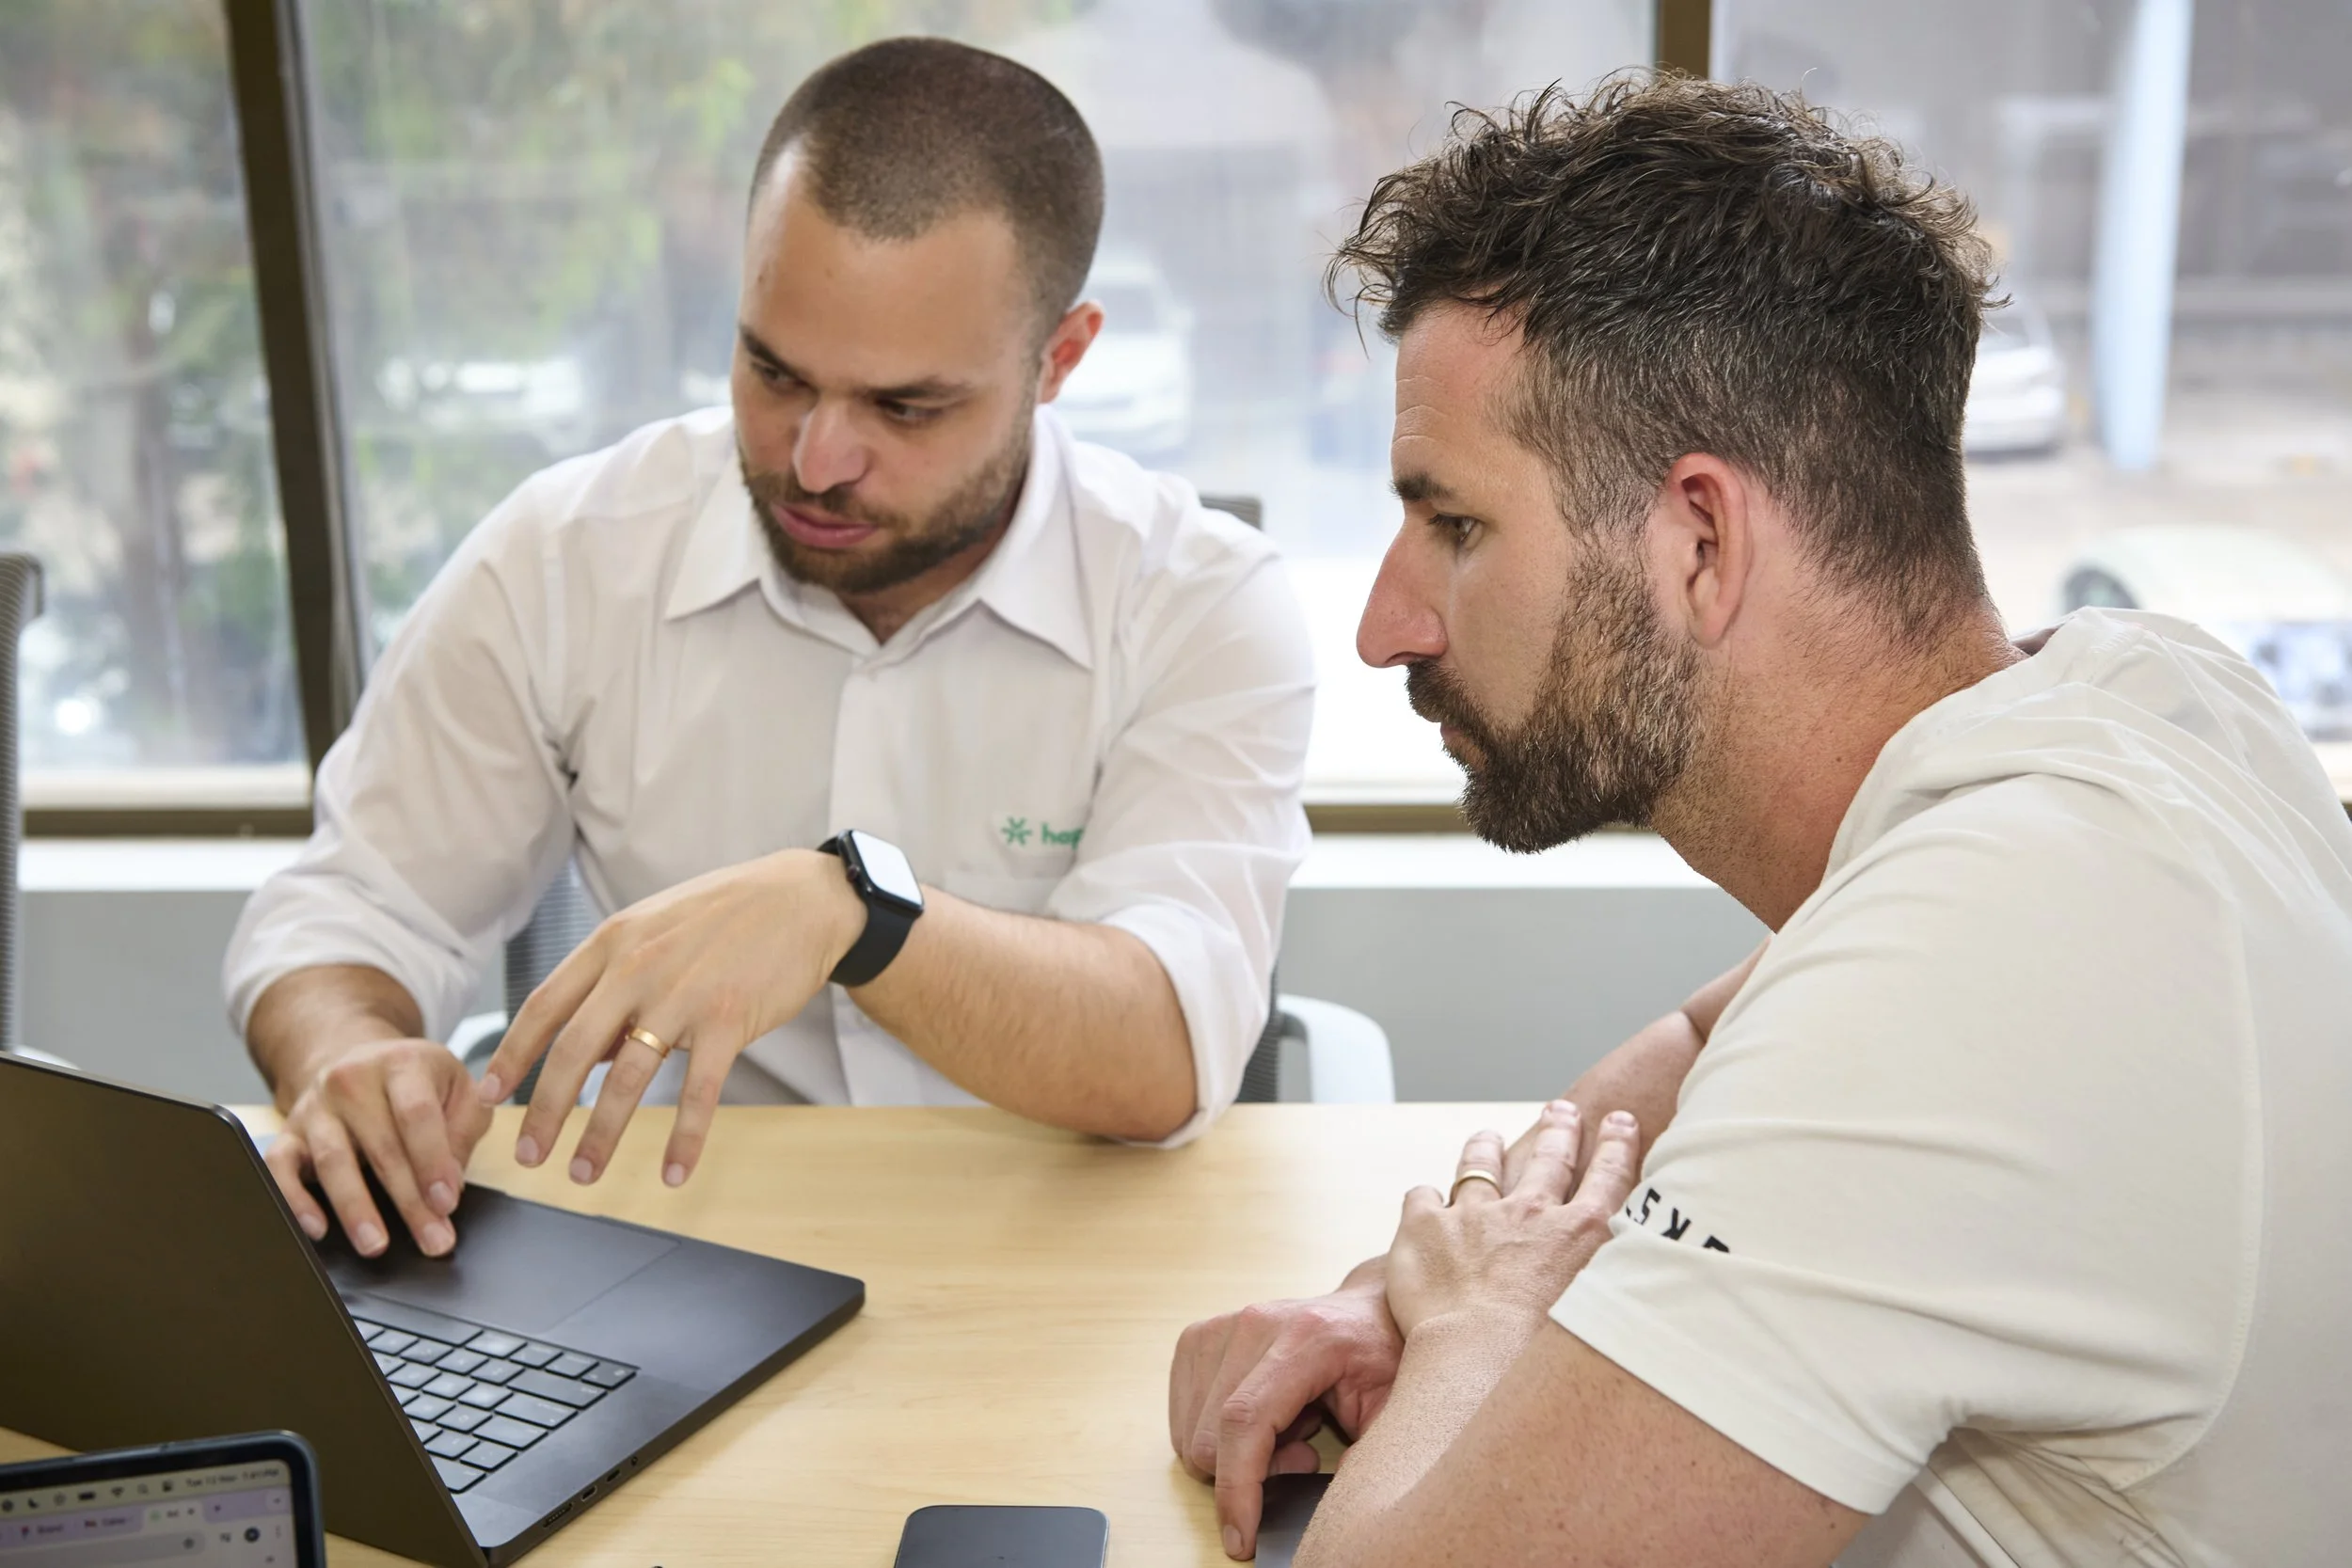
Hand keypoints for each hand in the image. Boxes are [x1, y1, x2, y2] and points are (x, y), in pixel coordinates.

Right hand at [264, 1036, 491, 1257]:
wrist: (354, 1057)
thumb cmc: (415, 1082)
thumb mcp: (457, 1088)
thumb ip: (464, 1129)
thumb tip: (450, 1183)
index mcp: (401, 1063)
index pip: (417, 1114)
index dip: (433, 1161)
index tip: (447, 1202)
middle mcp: (352, 1080)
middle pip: (381, 1147)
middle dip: (409, 1202)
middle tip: (432, 1240)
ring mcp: (316, 1107)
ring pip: (333, 1161)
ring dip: (356, 1209)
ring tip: (376, 1244)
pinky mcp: (288, 1131)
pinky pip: (280, 1168)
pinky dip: (295, 1200)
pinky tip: (317, 1228)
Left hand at [476, 849, 865, 1188]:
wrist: (803, 898)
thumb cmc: (726, 915)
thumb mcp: (653, 929)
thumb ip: (614, 983)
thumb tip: (589, 1052)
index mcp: (611, 943)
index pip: (544, 1006)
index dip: (512, 1056)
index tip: (488, 1095)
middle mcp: (637, 967)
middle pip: (574, 1051)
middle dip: (543, 1110)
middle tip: (526, 1155)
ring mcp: (683, 994)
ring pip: (628, 1078)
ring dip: (600, 1134)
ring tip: (582, 1174)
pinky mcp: (728, 1020)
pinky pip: (699, 1092)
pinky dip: (684, 1139)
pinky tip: (672, 1173)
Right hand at [1171, 1256, 1402, 1559]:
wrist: (1365, 1310)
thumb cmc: (1382, 1359)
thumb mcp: (1394, 1409)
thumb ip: (1369, 1454)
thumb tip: (1334, 1507)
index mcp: (1306, 1338)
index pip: (1245, 1420)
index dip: (1237, 1488)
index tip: (1242, 1540)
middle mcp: (1254, 1324)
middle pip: (1211, 1436)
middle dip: (1248, 1475)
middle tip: (1301, 1455)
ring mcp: (1220, 1326)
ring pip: (1192, 1433)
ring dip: (1233, 1455)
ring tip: (1287, 1431)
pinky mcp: (1198, 1337)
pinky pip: (1183, 1419)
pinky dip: (1216, 1437)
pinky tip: (1262, 1418)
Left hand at [1385, 1100, 1641, 1340]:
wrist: (1478, 1359)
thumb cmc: (1546, 1357)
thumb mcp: (1604, 1316)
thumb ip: (1620, 1289)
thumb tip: (1646, 1289)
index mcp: (1580, 1234)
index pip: (1607, 1178)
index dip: (1616, 1146)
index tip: (1619, 1121)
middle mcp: (1530, 1213)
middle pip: (1549, 1160)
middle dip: (1559, 1131)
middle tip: (1562, 1110)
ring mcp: (1475, 1215)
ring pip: (1480, 1168)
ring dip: (1485, 1149)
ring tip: (1487, 1138)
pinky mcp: (1426, 1227)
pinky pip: (1422, 1198)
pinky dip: (1424, 1198)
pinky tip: (1424, 1200)